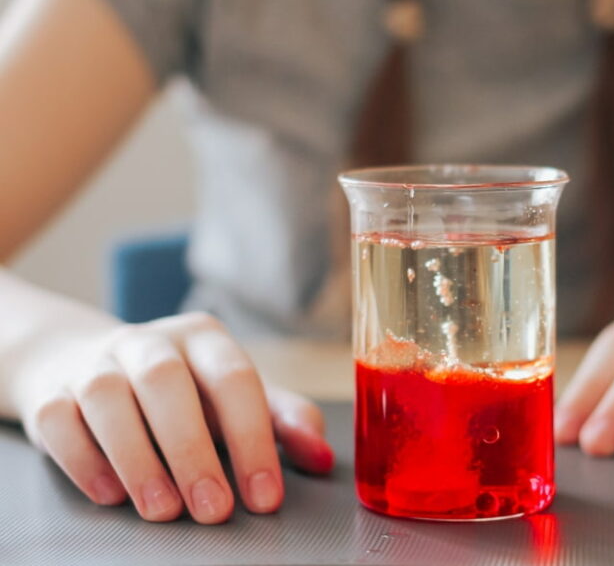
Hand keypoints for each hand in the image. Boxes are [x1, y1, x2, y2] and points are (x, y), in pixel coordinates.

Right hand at [15, 312, 333, 523]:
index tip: (264, 496)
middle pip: (168, 384)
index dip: (253, 438)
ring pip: (108, 398)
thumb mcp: (234, 396)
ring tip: (163, 511)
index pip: (235, 380)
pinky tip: (111, 494)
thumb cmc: (182, 389)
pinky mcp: (52, 392)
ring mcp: (96, 363)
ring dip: (138, 459)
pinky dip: (84, 459)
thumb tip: (324, 457)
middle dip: (193, 451)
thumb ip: (282, 421)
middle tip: (214, 510)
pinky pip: (60, 420)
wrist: (84, 363)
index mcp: (205, 338)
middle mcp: (150, 342)